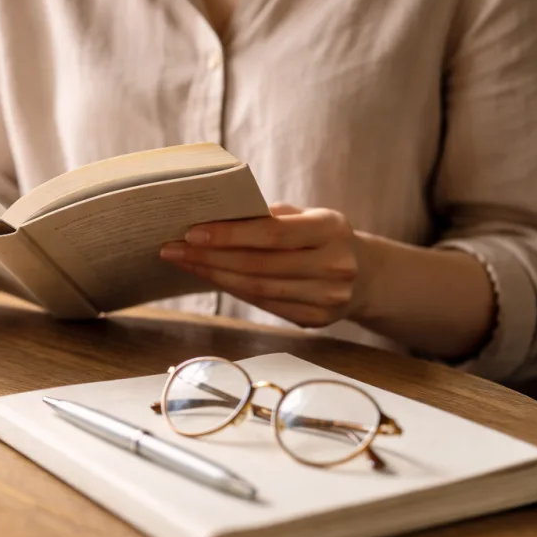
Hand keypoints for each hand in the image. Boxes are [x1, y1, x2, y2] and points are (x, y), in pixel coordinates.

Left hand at [159, 204, 374, 327]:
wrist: (365, 275)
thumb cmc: (320, 236)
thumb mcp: (306, 215)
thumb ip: (269, 216)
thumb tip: (214, 217)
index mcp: (331, 229)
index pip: (272, 234)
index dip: (229, 235)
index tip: (191, 232)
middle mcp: (335, 266)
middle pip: (258, 265)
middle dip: (209, 257)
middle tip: (172, 248)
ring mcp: (327, 298)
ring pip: (256, 289)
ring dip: (213, 275)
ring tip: (182, 262)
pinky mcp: (315, 320)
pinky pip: (263, 304)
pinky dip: (232, 289)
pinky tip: (209, 277)